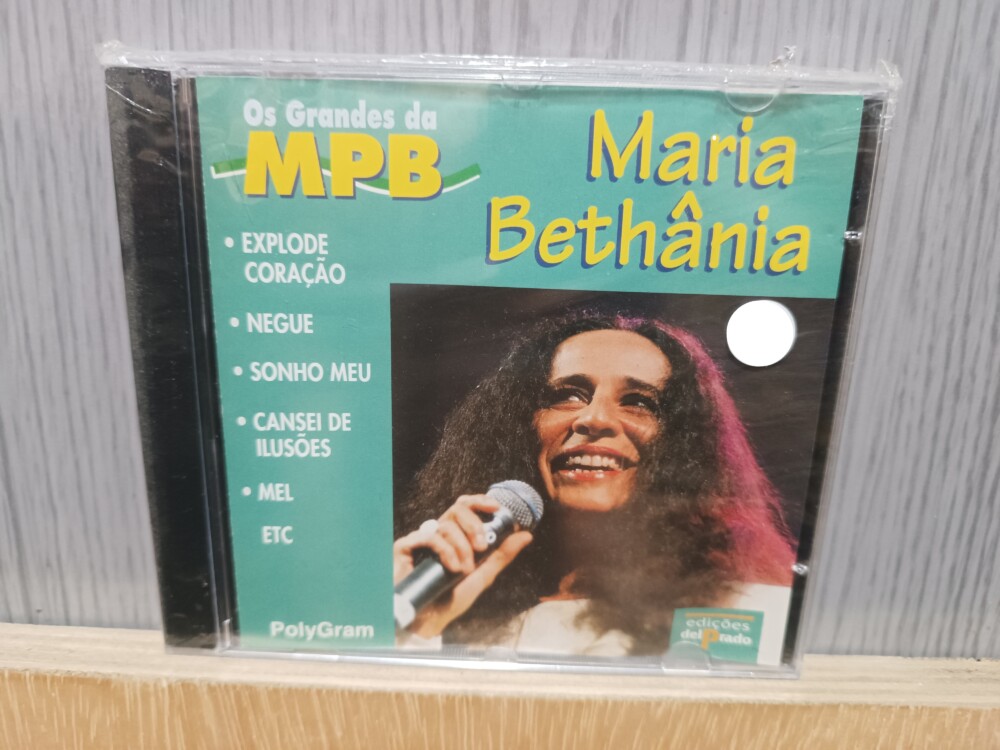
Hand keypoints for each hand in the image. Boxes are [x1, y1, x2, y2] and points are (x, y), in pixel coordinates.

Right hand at [393, 494, 532, 638]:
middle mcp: (438, 533)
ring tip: (463, 570)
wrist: (429, 621)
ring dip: (461, 547)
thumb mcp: (482, 575)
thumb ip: (502, 554)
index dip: (480, 501)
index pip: (466, 507)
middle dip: (474, 526)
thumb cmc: (452, 599)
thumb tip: (526, 535)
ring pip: (446, 524)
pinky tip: (452, 567)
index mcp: (455, 536)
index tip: (496, 507)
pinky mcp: (405, 546)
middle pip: (458, 509)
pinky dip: (445, 550)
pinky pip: (429, 536)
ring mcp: (421, 539)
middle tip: (482, 547)